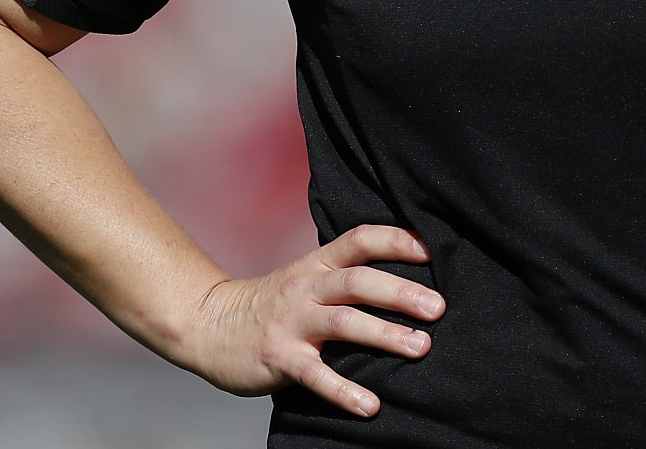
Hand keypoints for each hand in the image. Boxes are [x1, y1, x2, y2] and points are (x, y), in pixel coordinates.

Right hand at [182, 223, 444, 417]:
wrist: (207, 325)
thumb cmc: (269, 305)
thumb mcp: (303, 280)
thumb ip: (342, 279)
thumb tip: (404, 285)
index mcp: (316, 266)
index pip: (358, 241)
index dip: (395, 241)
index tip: (430, 251)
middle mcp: (306, 289)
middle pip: (358, 281)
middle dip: (401, 292)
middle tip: (438, 307)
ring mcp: (291, 323)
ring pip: (343, 322)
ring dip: (384, 334)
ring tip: (421, 347)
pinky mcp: (279, 359)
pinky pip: (316, 376)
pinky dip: (345, 391)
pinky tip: (371, 405)